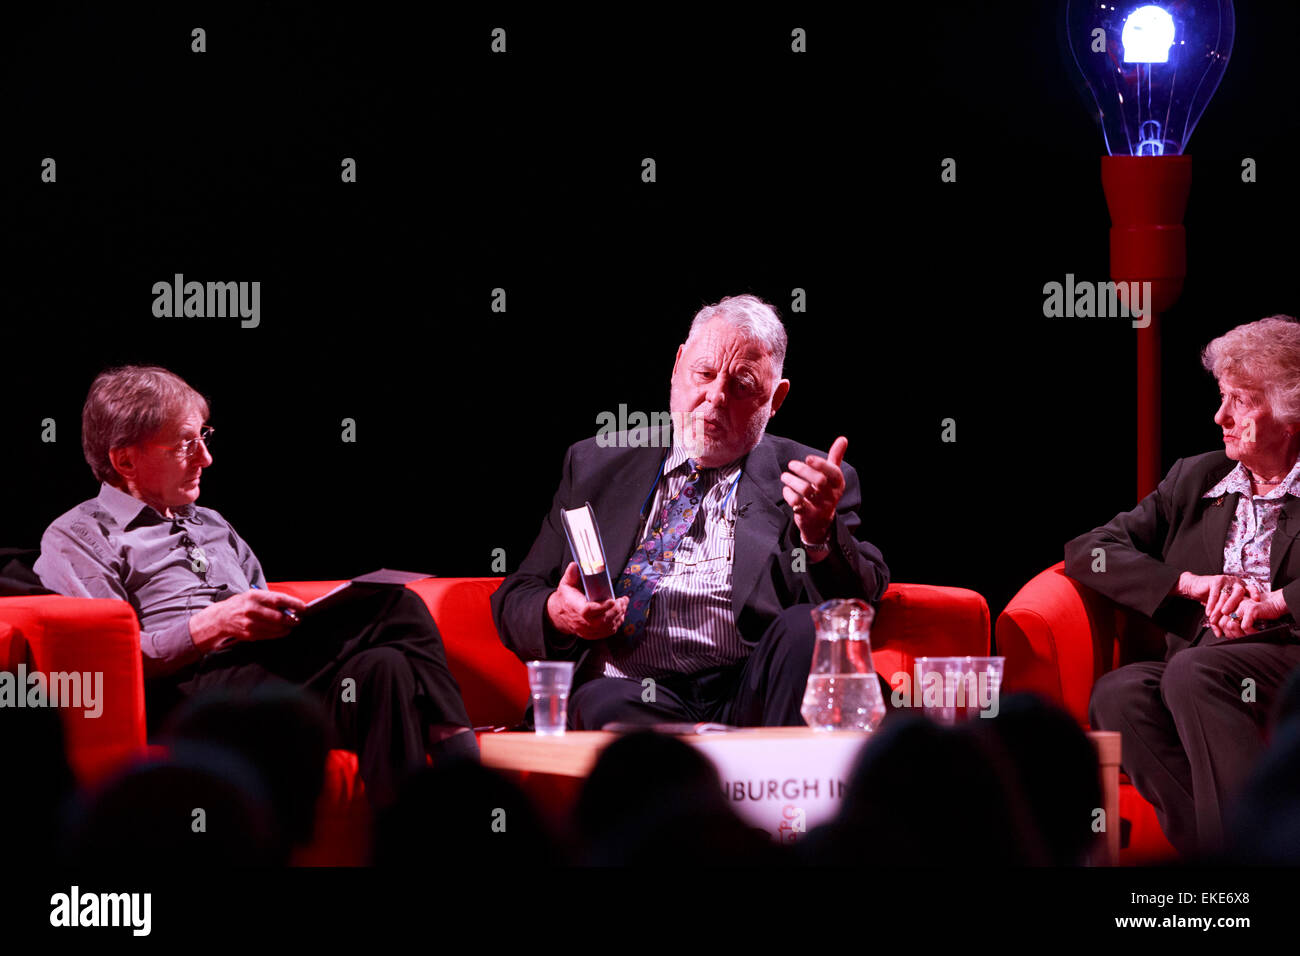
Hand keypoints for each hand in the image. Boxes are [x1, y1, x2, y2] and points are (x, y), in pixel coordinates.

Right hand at [188, 589, 306, 651]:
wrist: (221, 618)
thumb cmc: (242, 605)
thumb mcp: (254, 596)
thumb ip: (271, 600)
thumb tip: (292, 607)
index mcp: (254, 596)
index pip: (279, 600)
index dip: (294, 604)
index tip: (303, 607)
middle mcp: (252, 609)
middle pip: (279, 616)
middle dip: (293, 618)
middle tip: (299, 618)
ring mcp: (250, 623)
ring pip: (276, 627)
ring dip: (287, 627)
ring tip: (291, 624)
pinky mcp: (250, 634)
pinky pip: (270, 635)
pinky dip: (280, 633)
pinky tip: (283, 630)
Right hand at [546, 562, 628, 640]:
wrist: (559, 615)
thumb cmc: (565, 598)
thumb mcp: (566, 584)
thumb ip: (571, 575)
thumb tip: (575, 565)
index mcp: (575, 608)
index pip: (588, 611)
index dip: (602, 607)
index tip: (612, 600)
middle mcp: (581, 622)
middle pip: (602, 620)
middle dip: (616, 610)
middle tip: (623, 600)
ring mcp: (587, 630)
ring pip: (608, 626)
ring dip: (619, 615)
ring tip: (623, 604)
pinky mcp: (593, 635)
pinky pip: (609, 631)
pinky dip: (617, 622)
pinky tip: (620, 613)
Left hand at [781, 435, 847, 549]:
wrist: (820, 522)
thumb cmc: (825, 492)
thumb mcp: (833, 476)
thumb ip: (836, 457)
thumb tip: (843, 438)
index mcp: (837, 484)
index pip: (833, 473)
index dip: (821, 464)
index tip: (807, 458)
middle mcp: (831, 496)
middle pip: (819, 480)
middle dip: (803, 470)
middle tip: (791, 464)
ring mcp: (819, 507)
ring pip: (805, 491)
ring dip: (792, 481)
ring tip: (785, 476)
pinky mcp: (807, 515)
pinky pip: (796, 503)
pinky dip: (788, 494)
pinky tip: (786, 490)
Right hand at [1177, 572, 1278, 637]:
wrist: (1196, 587)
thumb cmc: (1211, 597)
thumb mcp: (1221, 607)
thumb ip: (1226, 617)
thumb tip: (1225, 634)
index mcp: (1241, 588)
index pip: (1251, 589)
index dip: (1254, 594)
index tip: (1256, 601)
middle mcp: (1235, 583)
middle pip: (1238, 593)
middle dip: (1232, 605)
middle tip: (1227, 615)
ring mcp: (1225, 581)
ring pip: (1224, 596)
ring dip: (1218, 609)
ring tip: (1214, 619)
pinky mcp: (1215, 581)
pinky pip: (1214, 594)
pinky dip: (1211, 604)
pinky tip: (1208, 612)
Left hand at [1208, 588, 1288, 638]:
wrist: (1275, 604)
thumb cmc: (1259, 612)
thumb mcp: (1242, 616)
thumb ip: (1232, 621)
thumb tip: (1221, 634)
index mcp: (1228, 603)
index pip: (1216, 617)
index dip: (1217, 628)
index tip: (1220, 635)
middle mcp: (1233, 602)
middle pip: (1223, 623)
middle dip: (1230, 634)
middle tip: (1238, 639)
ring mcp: (1242, 605)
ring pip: (1232, 625)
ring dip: (1239, 635)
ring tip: (1246, 637)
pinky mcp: (1251, 609)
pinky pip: (1245, 626)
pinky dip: (1250, 633)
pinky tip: (1255, 633)